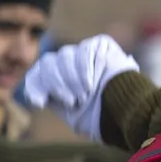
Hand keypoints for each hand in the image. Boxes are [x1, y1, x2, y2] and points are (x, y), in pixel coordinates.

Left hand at [24, 35, 138, 140]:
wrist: (126, 110)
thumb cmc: (103, 117)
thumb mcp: (73, 115)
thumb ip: (55, 102)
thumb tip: (34, 99)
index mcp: (58, 81)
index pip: (36, 75)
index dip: (35, 87)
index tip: (41, 103)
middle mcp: (68, 65)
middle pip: (47, 63)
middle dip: (57, 84)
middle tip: (73, 102)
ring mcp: (84, 53)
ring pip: (64, 56)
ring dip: (72, 78)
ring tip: (85, 94)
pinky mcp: (100, 44)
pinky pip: (85, 50)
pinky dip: (85, 68)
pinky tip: (91, 83)